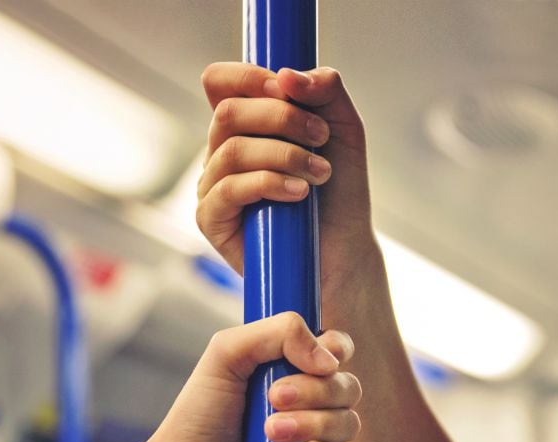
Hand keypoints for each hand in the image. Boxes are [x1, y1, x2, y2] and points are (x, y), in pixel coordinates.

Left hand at [83, 312, 359, 441]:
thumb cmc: (198, 418)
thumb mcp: (226, 354)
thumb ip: (278, 331)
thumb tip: (330, 358)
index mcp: (288, 368)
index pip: (337, 350)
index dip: (336, 350)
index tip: (319, 359)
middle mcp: (305, 402)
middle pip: (347, 386)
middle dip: (314, 391)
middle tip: (272, 399)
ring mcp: (311, 441)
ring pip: (348, 424)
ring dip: (313, 424)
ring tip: (270, 433)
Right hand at [197, 63, 383, 310]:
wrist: (344, 250)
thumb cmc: (340, 192)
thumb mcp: (343, 130)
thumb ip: (325, 91)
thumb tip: (288, 75)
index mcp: (245, 125)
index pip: (221, 83)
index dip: (248, 77)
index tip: (288, 88)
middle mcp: (222, 152)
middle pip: (229, 112)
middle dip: (282, 117)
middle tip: (321, 137)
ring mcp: (213, 186)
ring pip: (232, 150)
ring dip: (285, 155)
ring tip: (320, 173)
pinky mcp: (212, 220)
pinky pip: (229, 189)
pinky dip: (269, 183)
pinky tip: (299, 193)